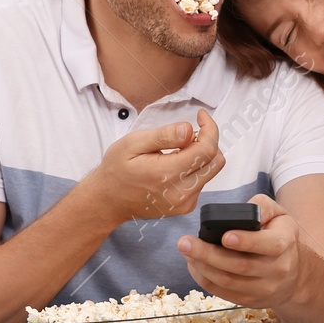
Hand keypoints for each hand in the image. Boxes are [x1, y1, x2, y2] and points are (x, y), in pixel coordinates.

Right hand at [80, 110, 224, 224]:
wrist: (108, 201)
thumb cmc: (116, 170)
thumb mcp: (133, 144)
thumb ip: (163, 136)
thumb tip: (188, 129)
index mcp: (168, 174)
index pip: (207, 149)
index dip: (210, 128)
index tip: (201, 116)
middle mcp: (181, 192)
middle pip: (216, 161)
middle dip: (208, 140)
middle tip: (189, 132)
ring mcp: (185, 202)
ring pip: (210, 171)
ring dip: (201, 155)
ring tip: (176, 150)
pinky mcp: (185, 206)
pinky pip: (201, 182)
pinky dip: (195, 168)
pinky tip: (175, 165)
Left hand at [177, 194, 302, 306]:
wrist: (295, 275)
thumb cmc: (280, 237)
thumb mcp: (280, 216)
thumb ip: (263, 207)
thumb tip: (241, 209)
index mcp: (284, 244)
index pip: (269, 244)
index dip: (246, 241)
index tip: (225, 236)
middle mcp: (277, 269)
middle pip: (241, 266)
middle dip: (209, 254)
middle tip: (185, 242)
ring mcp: (264, 289)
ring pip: (228, 282)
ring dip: (202, 267)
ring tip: (186, 251)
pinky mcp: (251, 301)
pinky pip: (223, 293)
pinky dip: (205, 279)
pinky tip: (194, 265)